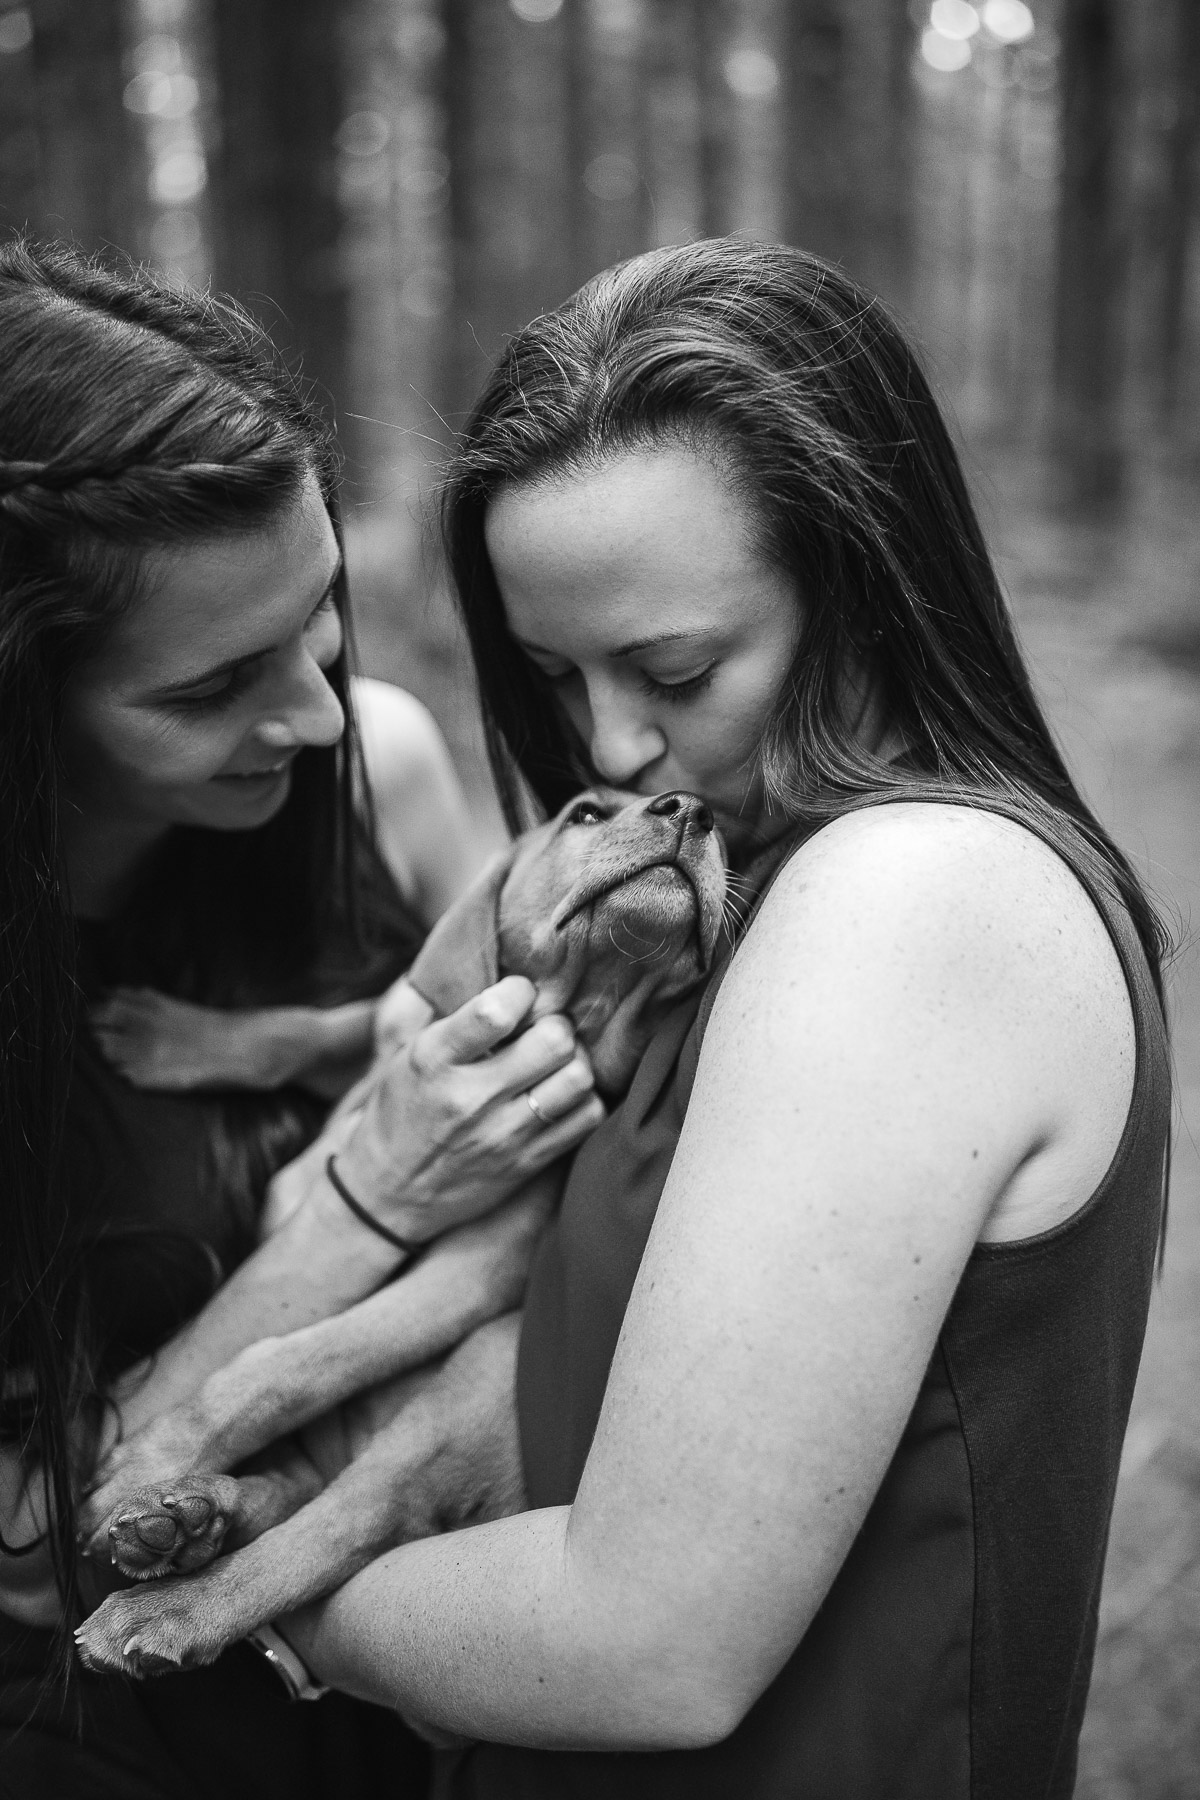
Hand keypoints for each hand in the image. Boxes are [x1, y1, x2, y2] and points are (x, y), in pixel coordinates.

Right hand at [333, 976, 603, 1243]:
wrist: (387, 1194)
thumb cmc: (399, 1110)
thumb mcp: (399, 1055)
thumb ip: (425, 1006)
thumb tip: (456, 953)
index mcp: (433, 1059)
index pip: (496, 1011)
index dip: (521, 991)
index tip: (519, 995)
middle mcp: (470, 1097)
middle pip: (554, 1041)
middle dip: (557, 1025)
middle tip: (545, 1030)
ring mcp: (502, 1134)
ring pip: (578, 1078)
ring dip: (575, 1062)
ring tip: (557, 1063)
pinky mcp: (526, 1163)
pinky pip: (585, 1118)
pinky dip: (583, 1100)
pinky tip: (561, 1096)